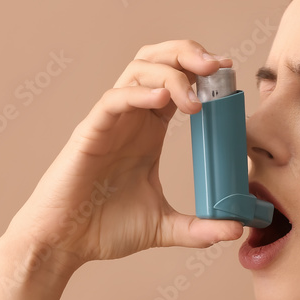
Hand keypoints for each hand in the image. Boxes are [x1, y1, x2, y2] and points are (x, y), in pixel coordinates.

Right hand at [4, 40, 245, 276]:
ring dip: (171, 72)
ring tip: (196, 97)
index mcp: (148, 132)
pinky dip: (139, 93)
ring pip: (138, 71)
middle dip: (189, 54)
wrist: (65, 244)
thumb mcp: (163, 228)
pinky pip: (114, 99)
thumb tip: (235, 230)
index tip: (229, 75)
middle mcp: (131, 119)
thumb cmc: (104, 229)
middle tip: (217, 67)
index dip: (202, 73)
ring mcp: (110, 123)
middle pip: (158, 62)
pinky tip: (163, 99)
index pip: (178, 84)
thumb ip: (199, 228)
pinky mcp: (90, 133)